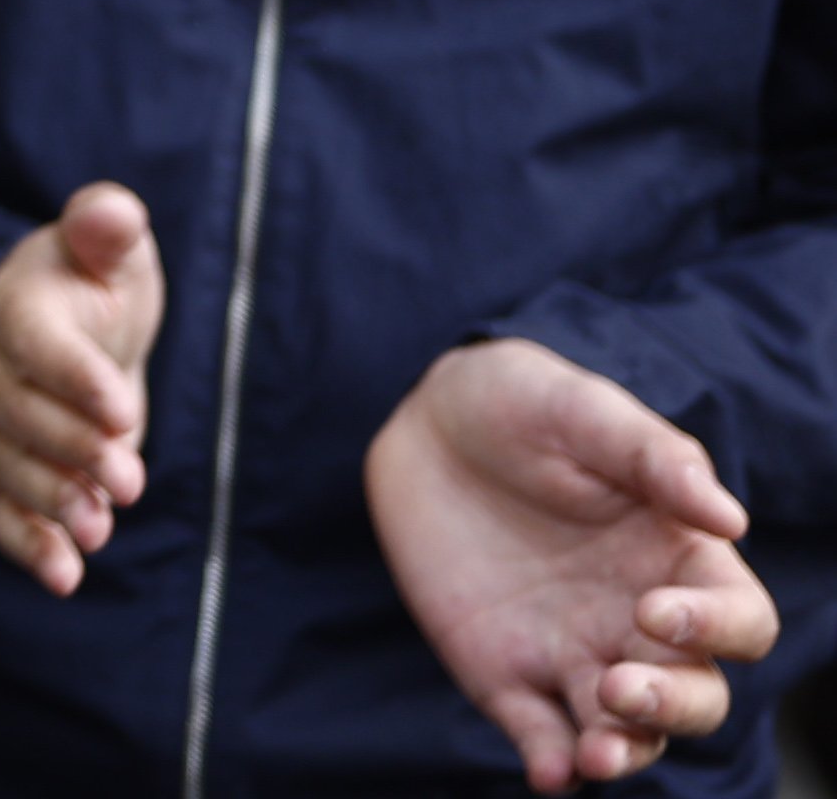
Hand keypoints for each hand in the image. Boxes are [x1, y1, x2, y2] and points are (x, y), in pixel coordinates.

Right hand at [0, 181, 164, 591]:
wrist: (71, 327)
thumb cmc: (94, 282)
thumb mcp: (112, 247)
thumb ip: (107, 226)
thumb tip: (110, 213)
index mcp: (12, 306)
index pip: (35, 344)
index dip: (76, 378)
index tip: (124, 411)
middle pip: (16, 415)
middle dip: (71, 451)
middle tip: (128, 479)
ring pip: (5, 468)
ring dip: (51, 503)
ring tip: (101, 529)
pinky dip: (27, 546)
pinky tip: (65, 576)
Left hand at [369, 338, 775, 789]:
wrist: (429, 423)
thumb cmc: (525, 405)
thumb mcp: (585, 410)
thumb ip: (654, 458)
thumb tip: (729, 518)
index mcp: (681, 562)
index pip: (739, 622)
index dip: (715, 628)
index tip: (655, 608)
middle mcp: (641, 622)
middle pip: (694, 693)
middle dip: (670, 706)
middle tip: (619, 687)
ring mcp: (577, 654)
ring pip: (627, 730)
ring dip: (623, 749)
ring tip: (596, 753)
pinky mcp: (508, 674)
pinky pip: (541, 735)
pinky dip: (551, 763)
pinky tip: (547, 772)